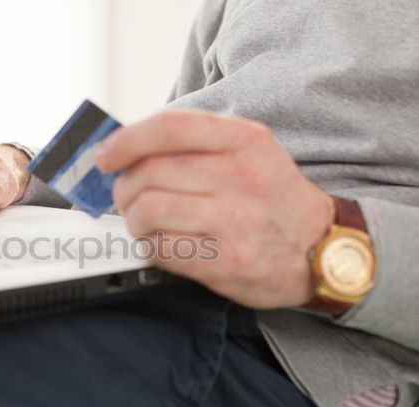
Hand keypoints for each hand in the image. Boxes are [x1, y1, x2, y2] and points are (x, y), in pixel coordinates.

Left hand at [95, 110, 334, 308]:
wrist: (320, 247)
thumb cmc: (272, 197)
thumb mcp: (248, 152)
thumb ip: (195, 144)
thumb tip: (126, 147)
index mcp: (244, 140)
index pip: (169, 127)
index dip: (126, 140)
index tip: (104, 157)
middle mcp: (242, 176)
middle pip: (150, 172)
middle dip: (124, 188)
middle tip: (127, 198)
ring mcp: (236, 221)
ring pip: (149, 210)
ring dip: (134, 220)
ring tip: (144, 223)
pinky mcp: (227, 261)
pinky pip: (161, 249)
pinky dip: (149, 247)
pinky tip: (161, 244)